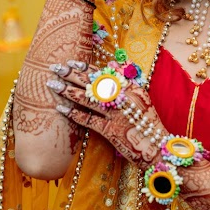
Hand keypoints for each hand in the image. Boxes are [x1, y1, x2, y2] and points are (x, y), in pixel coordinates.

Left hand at [46, 61, 166, 163]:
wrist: (157, 147)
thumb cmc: (147, 123)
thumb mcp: (141, 97)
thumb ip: (127, 80)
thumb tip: (110, 63)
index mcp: (131, 88)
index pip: (104, 74)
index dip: (86, 67)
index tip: (71, 62)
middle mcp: (124, 99)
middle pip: (93, 83)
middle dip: (72, 74)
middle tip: (55, 68)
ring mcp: (117, 115)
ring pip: (88, 99)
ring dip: (69, 91)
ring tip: (53, 84)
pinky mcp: (112, 131)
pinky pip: (89, 120)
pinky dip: (74, 114)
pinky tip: (61, 109)